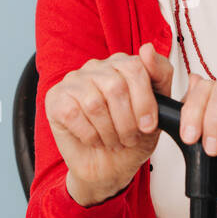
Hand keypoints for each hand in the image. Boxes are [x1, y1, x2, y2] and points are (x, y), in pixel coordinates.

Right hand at [46, 42, 173, 206]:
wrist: (109, 168)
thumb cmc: (132, 138)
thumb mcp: (158, 110)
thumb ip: (160, 76)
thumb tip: (147, 49)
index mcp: (122, 64)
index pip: (136, 68)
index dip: (145, 101)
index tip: (148, 125)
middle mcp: (97, 67)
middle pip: (116, 87)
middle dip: (127, 122)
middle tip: (129, 139)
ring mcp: (74, 81)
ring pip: (95, 103)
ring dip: (109, 132)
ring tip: (113, 141)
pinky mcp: (56, 98)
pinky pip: (74, 114)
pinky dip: (89, 135)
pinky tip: (93, 139)